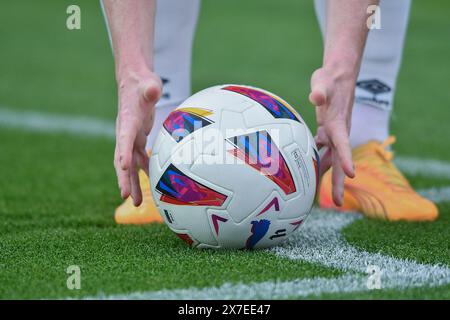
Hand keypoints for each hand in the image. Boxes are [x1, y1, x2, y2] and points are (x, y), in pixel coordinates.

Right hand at [114, 70, 161, 205]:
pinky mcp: (137, 139)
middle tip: (126, 195)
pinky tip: (150, 185)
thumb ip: (150, 88)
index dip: (123, 151)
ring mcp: (131, 138)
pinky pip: (139, 159)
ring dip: (133, 182)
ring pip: (130, 164)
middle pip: (123, 158)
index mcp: (127, 120)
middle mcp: (126, 132)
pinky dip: (143, 172)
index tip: (122, 166)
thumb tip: (153, 90)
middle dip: (124, 177)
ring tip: (137, 202)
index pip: (124, 137)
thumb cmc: (142, 83)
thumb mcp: (148, 83)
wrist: (134, 83)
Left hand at [309, 66, 355, 205]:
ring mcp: (332, 133)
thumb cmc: (330, 79)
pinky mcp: (325, 130)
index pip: (343, 144)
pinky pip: (321, 149)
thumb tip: (316, 97)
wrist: (338, 75)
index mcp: (338, 124)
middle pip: (338, 160)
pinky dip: (316, 160)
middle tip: (335, 202)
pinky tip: (307, 171)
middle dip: (337, 181)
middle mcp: (338, 132)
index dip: (347, 159)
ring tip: (323, 197)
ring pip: (330, 158)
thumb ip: (320, 91)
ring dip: (326, 176)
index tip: (352, 174)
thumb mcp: (323, 82)